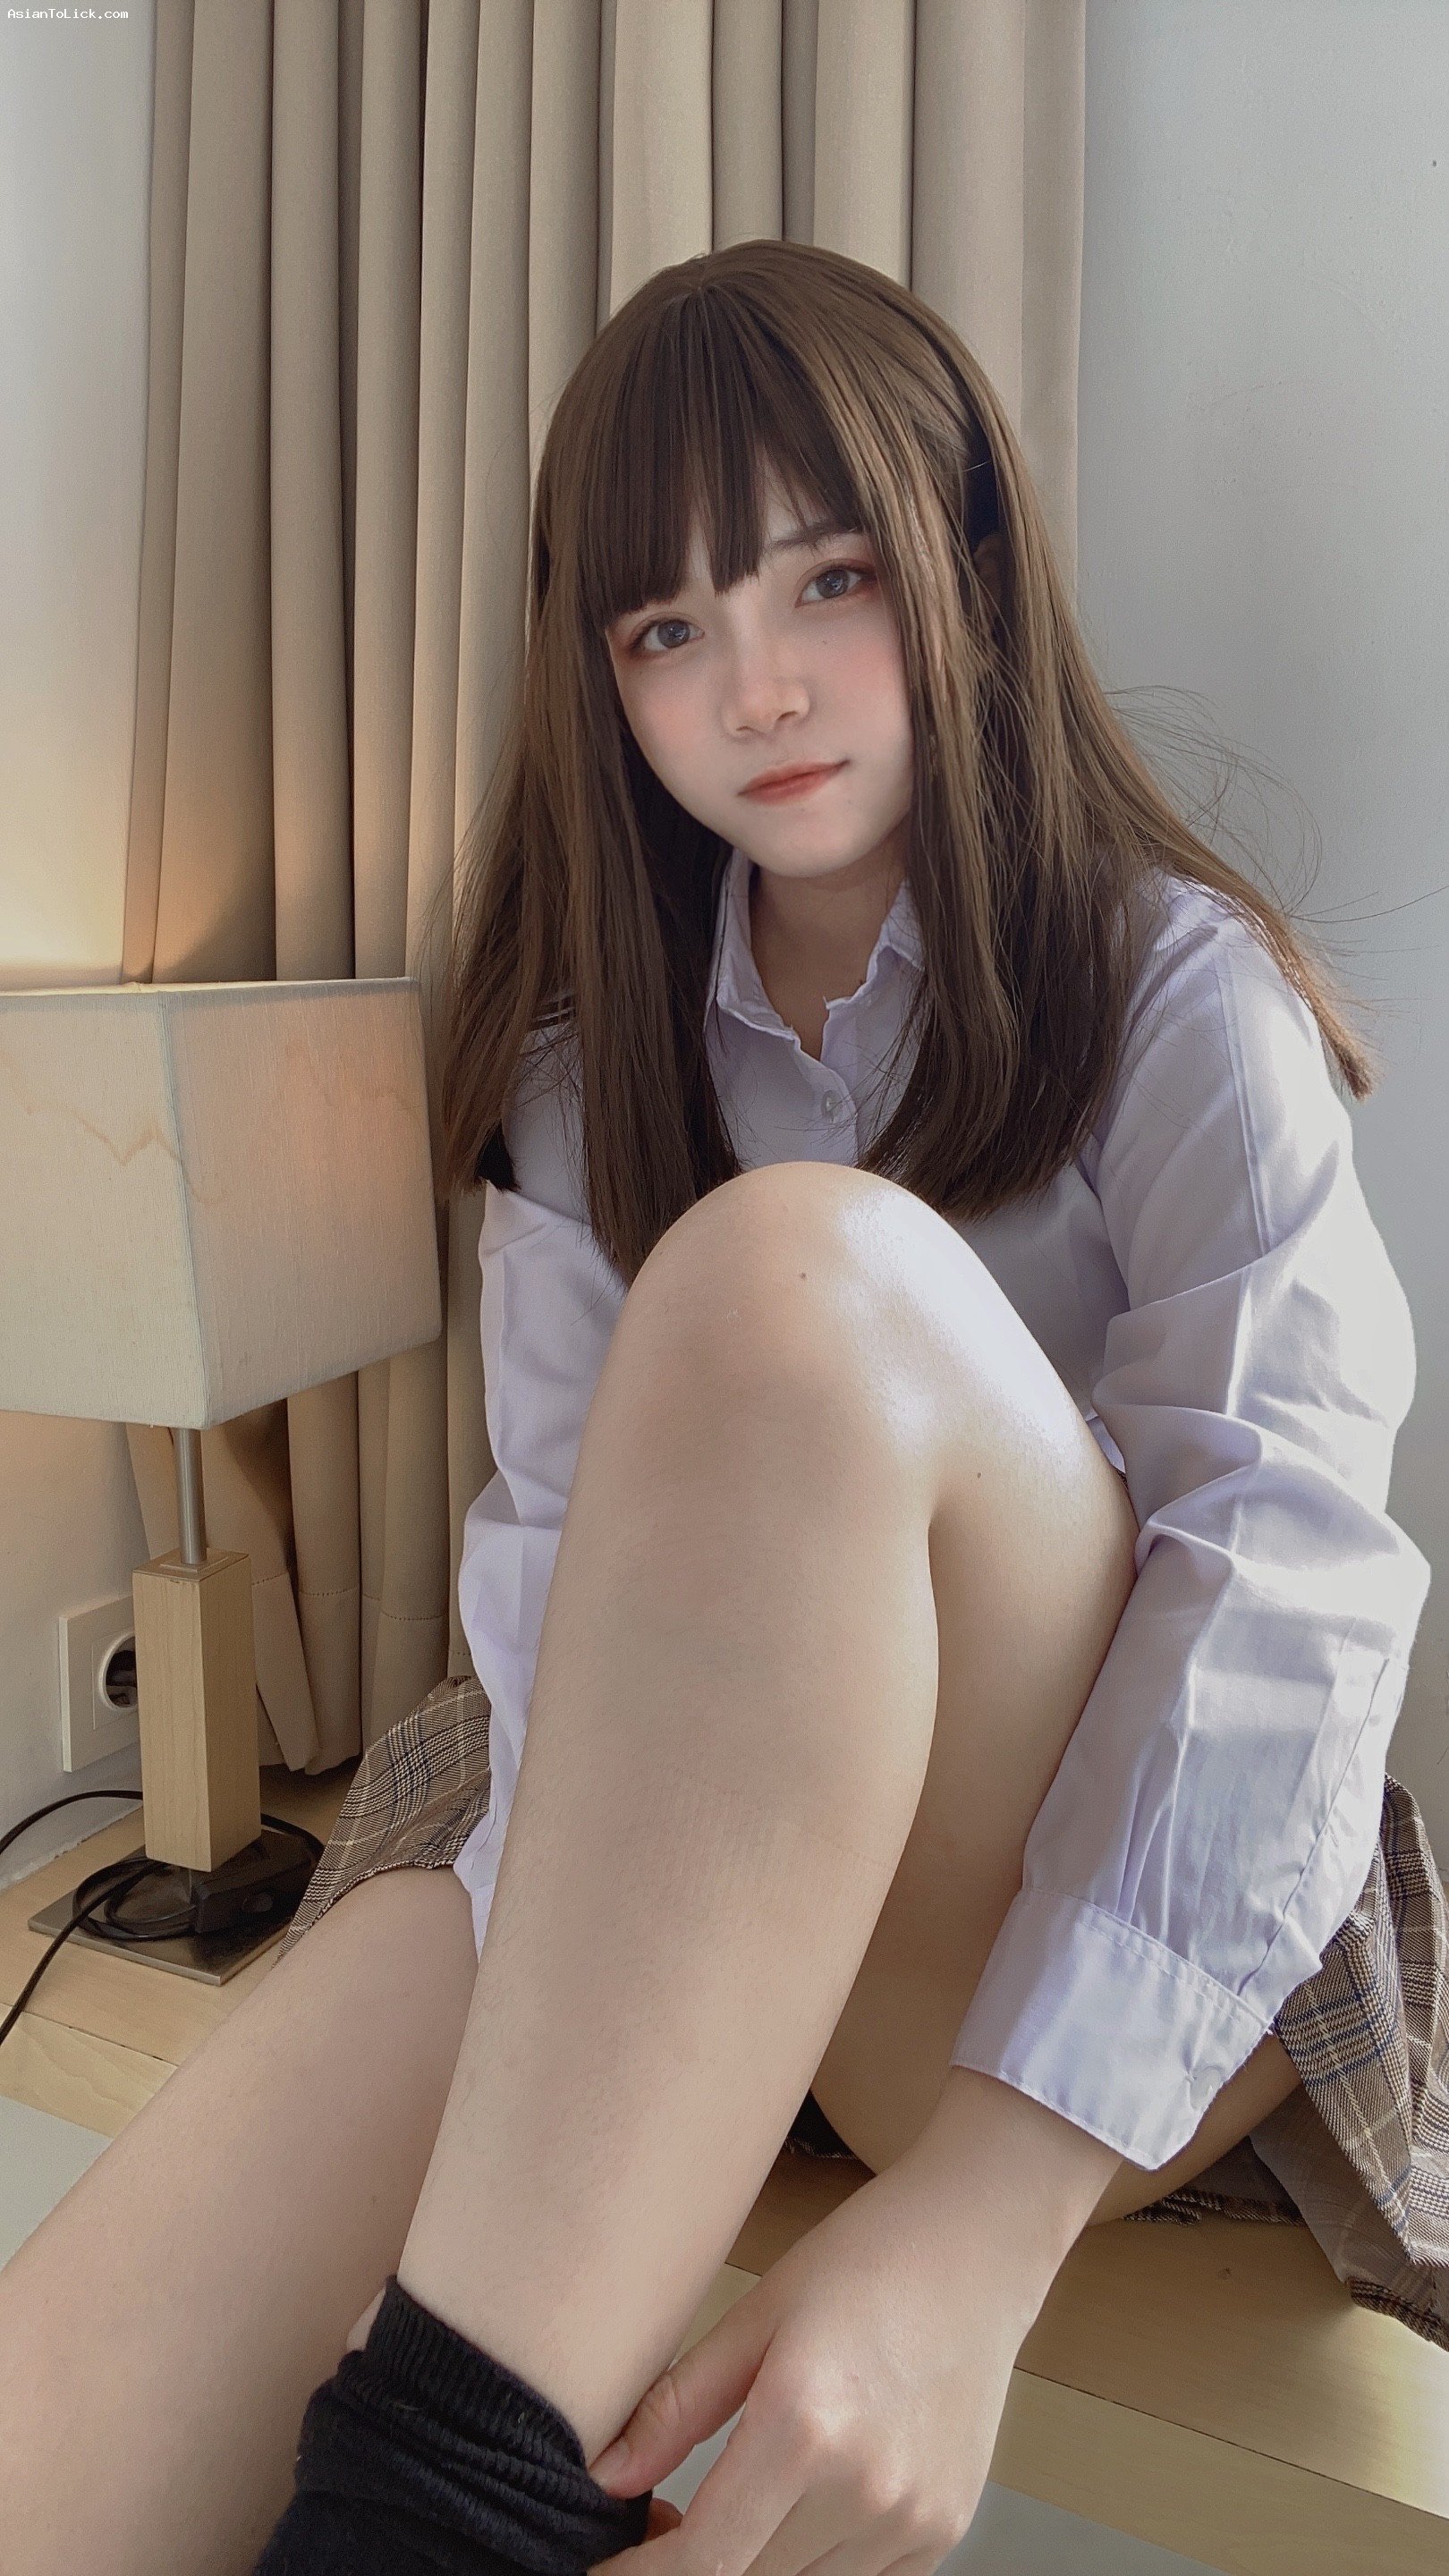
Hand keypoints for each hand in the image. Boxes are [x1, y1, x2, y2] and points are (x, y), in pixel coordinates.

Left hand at [585, 2151, 1050, 2575]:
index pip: (702, 2564)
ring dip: (752, 2566)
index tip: (606, 2568)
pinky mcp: (943, 2531)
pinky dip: (811, 2561)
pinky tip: (798, 2504)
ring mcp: (912, 2519)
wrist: (980, 2244)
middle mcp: (865, 2489)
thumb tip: (603, 2478)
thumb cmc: (866, 2258)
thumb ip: (675, 2407)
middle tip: (661, 2522)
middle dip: (690, 2568)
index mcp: (805, 2426)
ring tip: (730, 2503)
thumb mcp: (755, 2315)